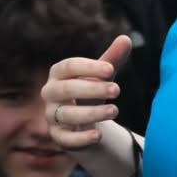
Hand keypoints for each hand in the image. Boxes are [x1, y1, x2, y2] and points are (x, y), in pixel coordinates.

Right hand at [41, 35, 131, 149]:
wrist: (82, 122)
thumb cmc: (90, 92)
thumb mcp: (102, 76)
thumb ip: (112, 59)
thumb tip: (126, 38)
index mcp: (58, 74)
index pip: (69, 66)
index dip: (88, 67)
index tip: (110, 69)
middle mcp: (50, 93)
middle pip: (66, 89)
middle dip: (92, 89)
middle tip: (117, 89)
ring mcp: (51, 115)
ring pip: (67, 115)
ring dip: (91, 113)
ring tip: (115, 110)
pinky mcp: (57, 136)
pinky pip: (65, 138)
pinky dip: (81, 138)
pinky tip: (98, 135)